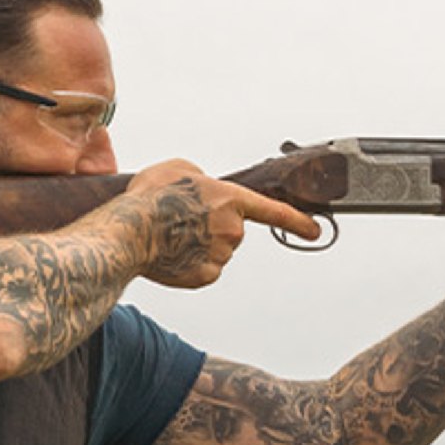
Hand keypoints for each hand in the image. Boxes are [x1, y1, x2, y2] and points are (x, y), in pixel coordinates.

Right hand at [127, 159, 320, 287]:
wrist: (129, 232)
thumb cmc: (150, 197)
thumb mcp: (177, 168)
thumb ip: (202, 177)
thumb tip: (205, 191)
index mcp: (232, 199)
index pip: (274, 212)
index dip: (297, 220)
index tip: (316, 230)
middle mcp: (233, 229)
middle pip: (231, 231)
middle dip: (211, 227)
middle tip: (179, 220)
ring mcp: (221, 255)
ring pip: (216, 251)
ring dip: (198, 245)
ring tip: (170, 237)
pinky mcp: (206, 276)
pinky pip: (204, 269)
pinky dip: (190, 265)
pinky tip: (171, 255)